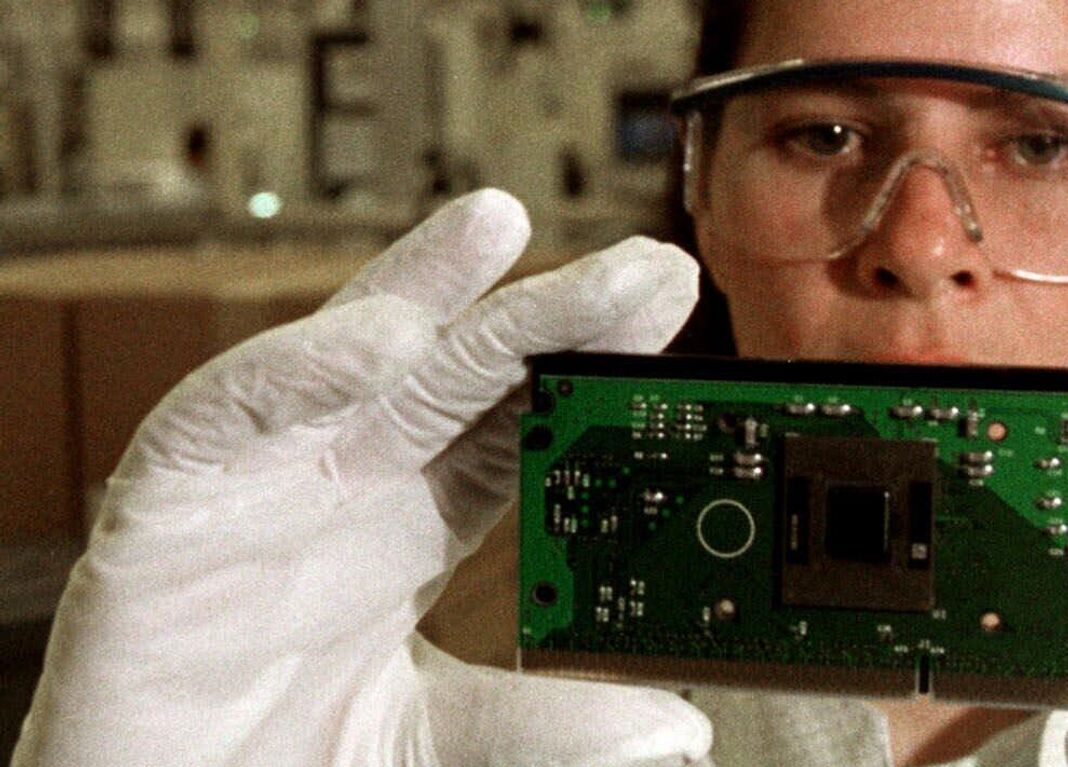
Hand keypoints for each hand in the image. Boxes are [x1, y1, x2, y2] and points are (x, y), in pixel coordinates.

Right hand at [14, 191, 711, 765]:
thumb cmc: (273, 754)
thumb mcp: (435, 734)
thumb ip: (540, 723)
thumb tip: (671, 725)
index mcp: (415, 520)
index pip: (518, 418)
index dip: (591, 364)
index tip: (669, 317)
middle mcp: (347, 480)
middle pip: (464, 371)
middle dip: (552, 311)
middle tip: (650, 264)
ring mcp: (261, 480)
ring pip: (353, 360)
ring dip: (427, 292)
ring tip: (502, 230)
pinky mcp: (165, 502)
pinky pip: (226, 414)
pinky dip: (296, 371)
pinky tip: (377, 340)